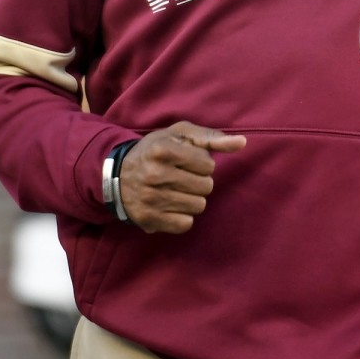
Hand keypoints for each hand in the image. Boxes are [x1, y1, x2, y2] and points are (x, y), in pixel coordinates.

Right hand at [118, 121, 245, 233]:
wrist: (118, 176)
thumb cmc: (156, 150)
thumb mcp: (179, 134)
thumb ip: (211, 137)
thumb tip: (242, 143)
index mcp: (162, 150)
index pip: (207, 164)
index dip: (201, 163)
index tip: (186, 161)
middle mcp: (154, 175)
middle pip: (206, 187)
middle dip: (199, 181)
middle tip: (182, 176)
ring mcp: (150, 199)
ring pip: (198, 206)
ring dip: (192, 198)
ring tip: (176, 190)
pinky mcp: (148, 219)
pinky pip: (185, 223)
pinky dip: (182, 215)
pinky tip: (170, 205)